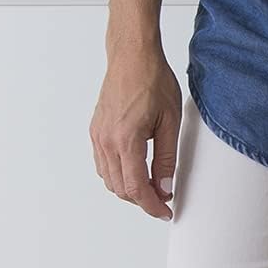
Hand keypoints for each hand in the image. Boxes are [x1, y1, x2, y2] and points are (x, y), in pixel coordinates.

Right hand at [90, 49, 179, 219]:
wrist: (132, 56)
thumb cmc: (151, 80)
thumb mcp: (170, 123)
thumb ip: (167, 159)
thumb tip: (165, 187)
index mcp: (126, 139)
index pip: (136, 188)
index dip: (152, 206)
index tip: (164, 212)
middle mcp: (106, 140)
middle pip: (121, 189)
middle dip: (142, 200)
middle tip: (163, 199)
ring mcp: (98, 136)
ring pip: (109, 180)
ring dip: (129, 189)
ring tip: (152, 186)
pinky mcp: (96, 131)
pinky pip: (103, 165)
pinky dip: (118, 175)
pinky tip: (135, 171)